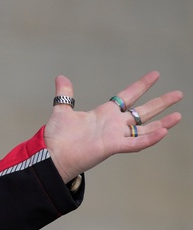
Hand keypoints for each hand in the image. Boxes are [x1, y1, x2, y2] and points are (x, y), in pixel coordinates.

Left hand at [46, 72, 181, 183]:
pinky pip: (136, 142)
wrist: (51, 154)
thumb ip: (65, 95)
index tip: (155, 75)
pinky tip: (164, 131)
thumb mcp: (62, 111)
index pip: (128, 96)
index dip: (141, 85)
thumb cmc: (57, 136)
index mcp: (105, 113)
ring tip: (178, 116)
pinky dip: (150, 138)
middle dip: (160, 102)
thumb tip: (61, 77)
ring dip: (162, 122)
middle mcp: (114, 124)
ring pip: (145, 128)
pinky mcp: (113, 147)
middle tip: (178, 94)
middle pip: (143, 111)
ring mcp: (115, 135)